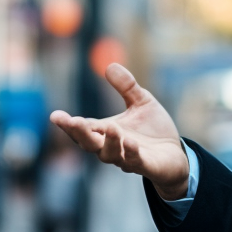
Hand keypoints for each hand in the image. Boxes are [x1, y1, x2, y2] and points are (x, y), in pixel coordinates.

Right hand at [49, 63, 189, 199]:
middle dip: (80, 134)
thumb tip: (110, 65)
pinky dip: (130, 152)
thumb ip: (126, 87)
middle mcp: (112, 147)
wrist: (176, 154)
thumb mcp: (141, 102)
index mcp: (106, 132)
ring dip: (109, 142)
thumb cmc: (154, 130)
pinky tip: (129, 142)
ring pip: (110, 155)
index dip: (68, 124)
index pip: (84, 128)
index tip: (55, 115)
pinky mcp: (145, 166)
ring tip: (111, 128)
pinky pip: (134, 161)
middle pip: (89, 144)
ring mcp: (127, 159)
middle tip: (72, 122)